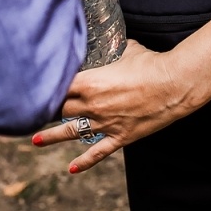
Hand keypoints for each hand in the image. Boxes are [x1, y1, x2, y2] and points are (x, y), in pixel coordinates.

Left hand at [31, 40, 198, 173]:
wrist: (174, 85)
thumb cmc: (151, 63)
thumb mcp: (126, 49)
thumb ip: (111, 49)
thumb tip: (108, 41)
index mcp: (90, 82)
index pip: (58, 86)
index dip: (46, 86)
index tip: (36, 87)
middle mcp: (92, 104)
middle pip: (60, 109)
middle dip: (47, 108)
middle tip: (35, 110)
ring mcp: (105, 123)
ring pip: (71, 131)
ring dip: (52, 136)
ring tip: (36, 140)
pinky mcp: (120, 136)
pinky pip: (97, 153)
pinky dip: (83, 162)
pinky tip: (71, 168)